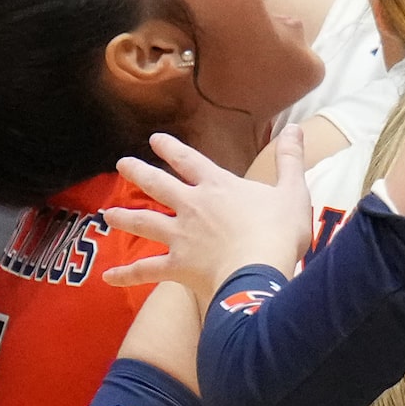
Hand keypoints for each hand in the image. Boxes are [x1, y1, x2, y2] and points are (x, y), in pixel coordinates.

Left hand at [101, 129, 315, 301]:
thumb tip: (297, 129)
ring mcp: (182, 236)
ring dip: (126, 217)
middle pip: (159, 185)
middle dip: (139, 173)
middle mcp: (193, 207)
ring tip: (108, 214)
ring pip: (145, 222)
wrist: (259, 270)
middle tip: (121, 164)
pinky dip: (126, 274)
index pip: (190, 161)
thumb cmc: (279, 232)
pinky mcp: (178, 266)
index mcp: (219, 187)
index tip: (155, 139)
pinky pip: (146, 270)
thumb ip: (290, 160)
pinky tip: (107, 276)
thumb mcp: (292, 191)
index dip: (172, 148)